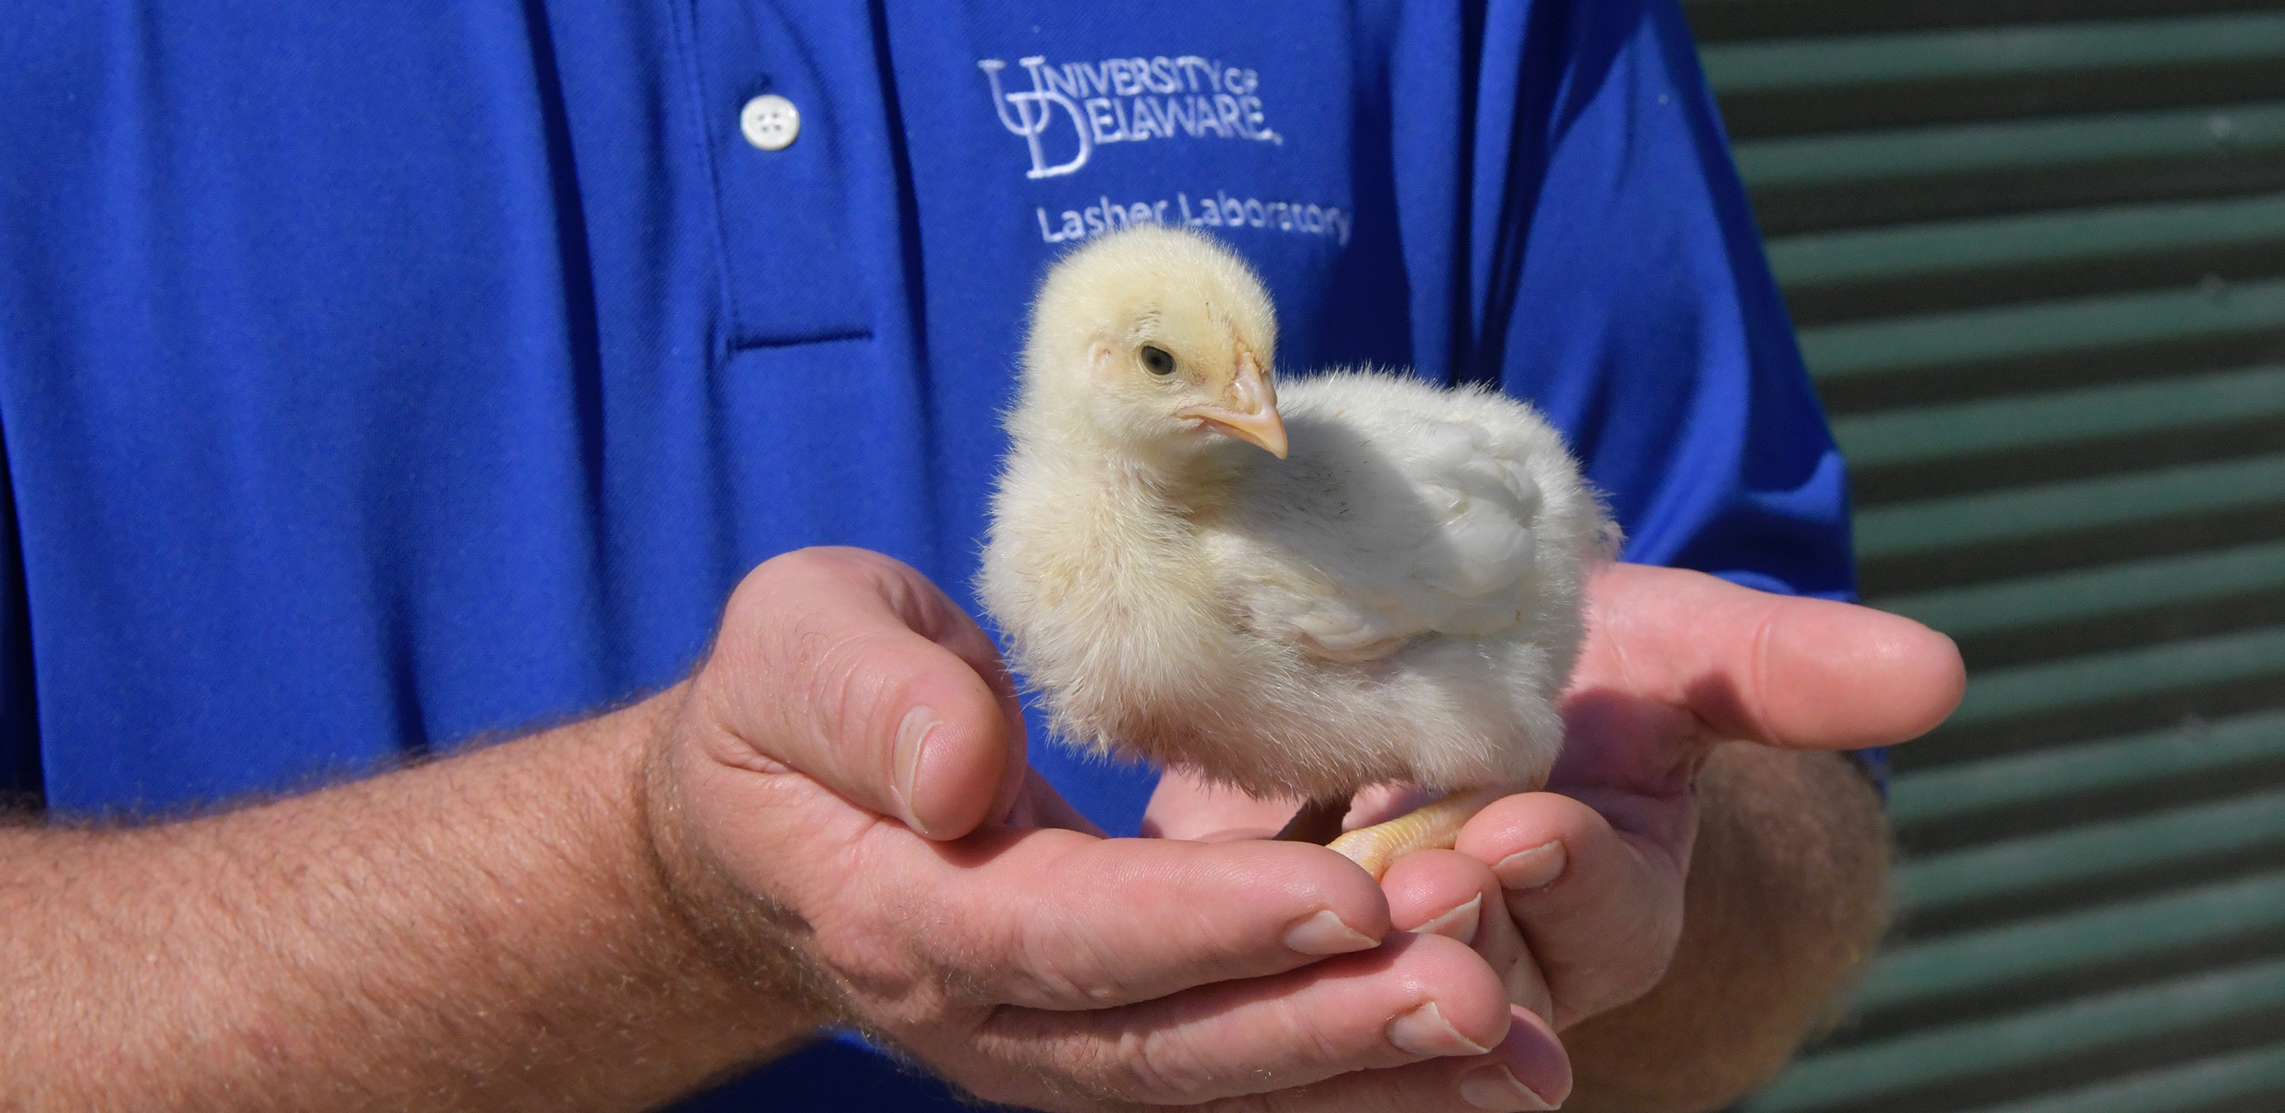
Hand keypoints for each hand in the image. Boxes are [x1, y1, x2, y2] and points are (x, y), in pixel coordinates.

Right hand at [646, 547, 1571, 1111]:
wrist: (764, 827)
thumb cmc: (792, 707)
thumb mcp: (798, 646)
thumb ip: (867, 700)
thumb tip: (959, 774)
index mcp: (904, 912)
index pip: (1065, 932)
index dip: (1206, 926)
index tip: (1346, 894)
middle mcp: (989, 1018)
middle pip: (1169, 1044)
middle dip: (1329, 1028)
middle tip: (1481, 999)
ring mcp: (1053, 1051)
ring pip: (1222, 1086)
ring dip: (1372, 1078)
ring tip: (1520, 1055)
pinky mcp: (1114, 1044)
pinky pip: (1244, 1077)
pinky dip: (1361, 1081)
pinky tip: (1487, 1062)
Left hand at [1146, 563, 1963, 1035]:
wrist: (1430, 663)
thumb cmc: (1575, 657)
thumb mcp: (1675, 643)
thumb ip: (1785, 665)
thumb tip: (1941, 670)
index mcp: (1601, 898)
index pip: (1597, 913)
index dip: (1564, 876)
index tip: (1524, 827)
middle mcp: (1490, 954)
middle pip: (1467, 973)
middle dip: (1441, 935)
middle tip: (1406, 881)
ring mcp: (1365, 956)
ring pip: (1345, 988)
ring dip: (1330, 958)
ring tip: (1303, 897)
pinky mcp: (1249, 931)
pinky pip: (1228, 963)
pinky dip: (1202, 943)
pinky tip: (1157, 922)